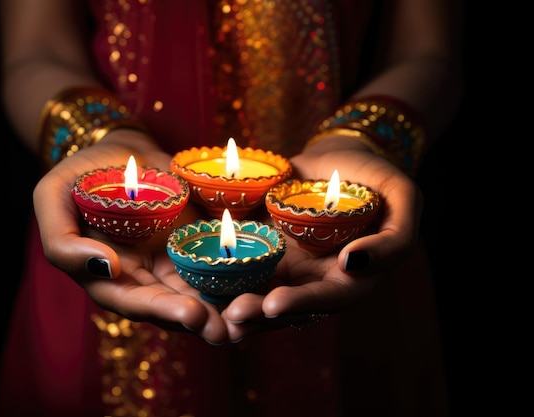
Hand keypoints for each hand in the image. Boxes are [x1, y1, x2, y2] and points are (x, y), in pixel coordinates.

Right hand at [32, 131, 230, 343]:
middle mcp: (143, 278)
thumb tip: (104, 266)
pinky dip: (239, 276)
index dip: (160, 311)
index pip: (134, 302)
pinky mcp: (198, 243)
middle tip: (228, 329)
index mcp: (107, 277)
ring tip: (251, 318)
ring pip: (201, 291)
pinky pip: (220, 263)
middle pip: (174, 306)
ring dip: (226, 307)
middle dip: (202, 320)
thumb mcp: (51, 198)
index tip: (191, 313)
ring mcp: (173, 262)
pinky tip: (262, 283)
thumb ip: (62, 240)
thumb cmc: (78, 174)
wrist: (117, 150)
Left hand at [221, 145, 423, 340]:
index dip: (303, 303)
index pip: (329, 298)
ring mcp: (288, 266)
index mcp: (352, 276)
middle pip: (288, 305)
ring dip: (236, 301)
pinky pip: (243, 264)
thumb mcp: (404, 199)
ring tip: (211, 306)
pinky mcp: (264, 248)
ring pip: (260, 290)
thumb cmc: (377, 176)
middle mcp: (317, 279)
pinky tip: (199, 277)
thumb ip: (396, 237)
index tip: (273, 304)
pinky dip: (223, 273)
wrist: (340, 157)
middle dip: (259, 312)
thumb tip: (352, 264)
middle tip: (233, 315)